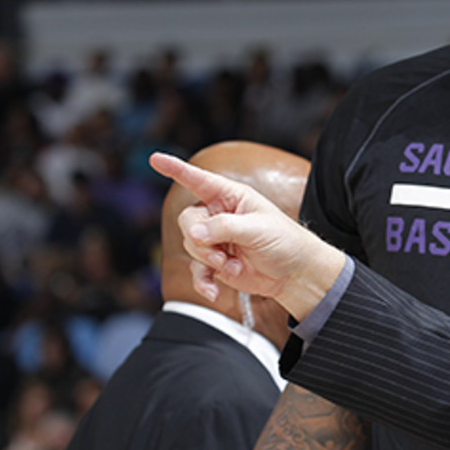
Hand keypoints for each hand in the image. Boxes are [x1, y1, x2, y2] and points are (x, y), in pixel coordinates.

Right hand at [149, 152, 345, 319]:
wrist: (294, 273)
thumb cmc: (285, 242)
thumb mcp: (257, 229)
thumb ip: (224, 228)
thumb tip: (193, 234)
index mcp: (232, 196)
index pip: (199, 180)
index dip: (176, 169)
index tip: (155, 159)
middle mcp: (219, 215)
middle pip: (188, 221)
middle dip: (201, 241)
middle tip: (223, 254)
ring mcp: (216, 239)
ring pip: (190, 246)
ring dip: (210, 260)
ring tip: (234, 266)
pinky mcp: (215, 261)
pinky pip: (196, 269)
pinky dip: (203, 281)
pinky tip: (214, 291)